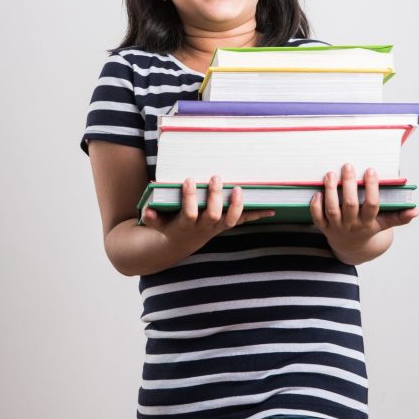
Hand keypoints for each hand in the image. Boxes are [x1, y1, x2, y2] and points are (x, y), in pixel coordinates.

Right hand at [142, 176, 274, 249]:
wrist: (180, 241)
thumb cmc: (168, 225)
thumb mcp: (157, 222)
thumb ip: (152, 216)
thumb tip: (146, 209)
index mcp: (186, 224)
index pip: (190, 212)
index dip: (190, 198)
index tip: (189, 180)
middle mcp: (204, 227)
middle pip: (213, 214)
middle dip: (215, 197)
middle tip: (215, 177)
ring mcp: (217, 226)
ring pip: (231, 219)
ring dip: (237, 205)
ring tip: (239, 188)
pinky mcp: (226, 224)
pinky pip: (243, 220)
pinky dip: (257, 215)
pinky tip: (272, 209)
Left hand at [310, 164, 418, 263]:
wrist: (350, 248)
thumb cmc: (368, 228)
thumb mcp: (384, 224)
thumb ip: (399, 217)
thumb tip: (416, 210)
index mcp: (368, 222)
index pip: (372, 205)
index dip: (371, 188)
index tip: (371, 170)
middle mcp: (352, 224)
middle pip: (350, 204)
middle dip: (349, 184)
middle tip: (348, 166)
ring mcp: (336, 226)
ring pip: (332, 209)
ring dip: (331, 191)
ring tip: (331, 174)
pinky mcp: (323, 227)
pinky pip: (317, 217)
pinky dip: (316, 205)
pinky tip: (317, 191)